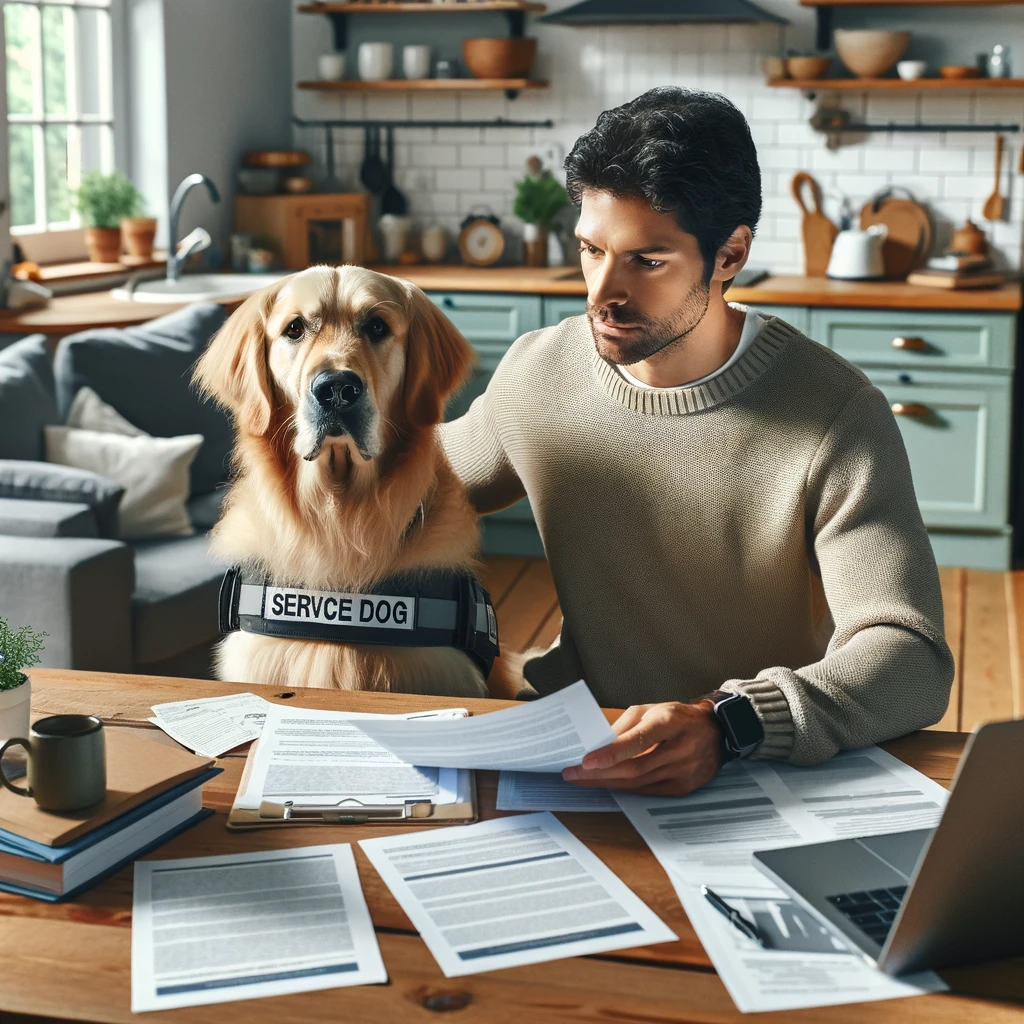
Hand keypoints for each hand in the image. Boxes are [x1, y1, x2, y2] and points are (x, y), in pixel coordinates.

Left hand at [562, 700, 722, 796]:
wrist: (717, 732)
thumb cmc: (679, 717)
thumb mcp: (652, 709)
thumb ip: (625, 725)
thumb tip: (599, 743)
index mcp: (671, 722)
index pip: (639, 740)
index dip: (612, 753)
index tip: (587, 761)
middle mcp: (680, 748)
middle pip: (635, 768)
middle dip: (600, 773)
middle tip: (573, 773)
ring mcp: (685, 771)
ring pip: (639, 783)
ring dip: (608, 783)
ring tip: (583, 779)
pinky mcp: (684, 787)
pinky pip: (648, 791)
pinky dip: (626, 788)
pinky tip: (608, 784)